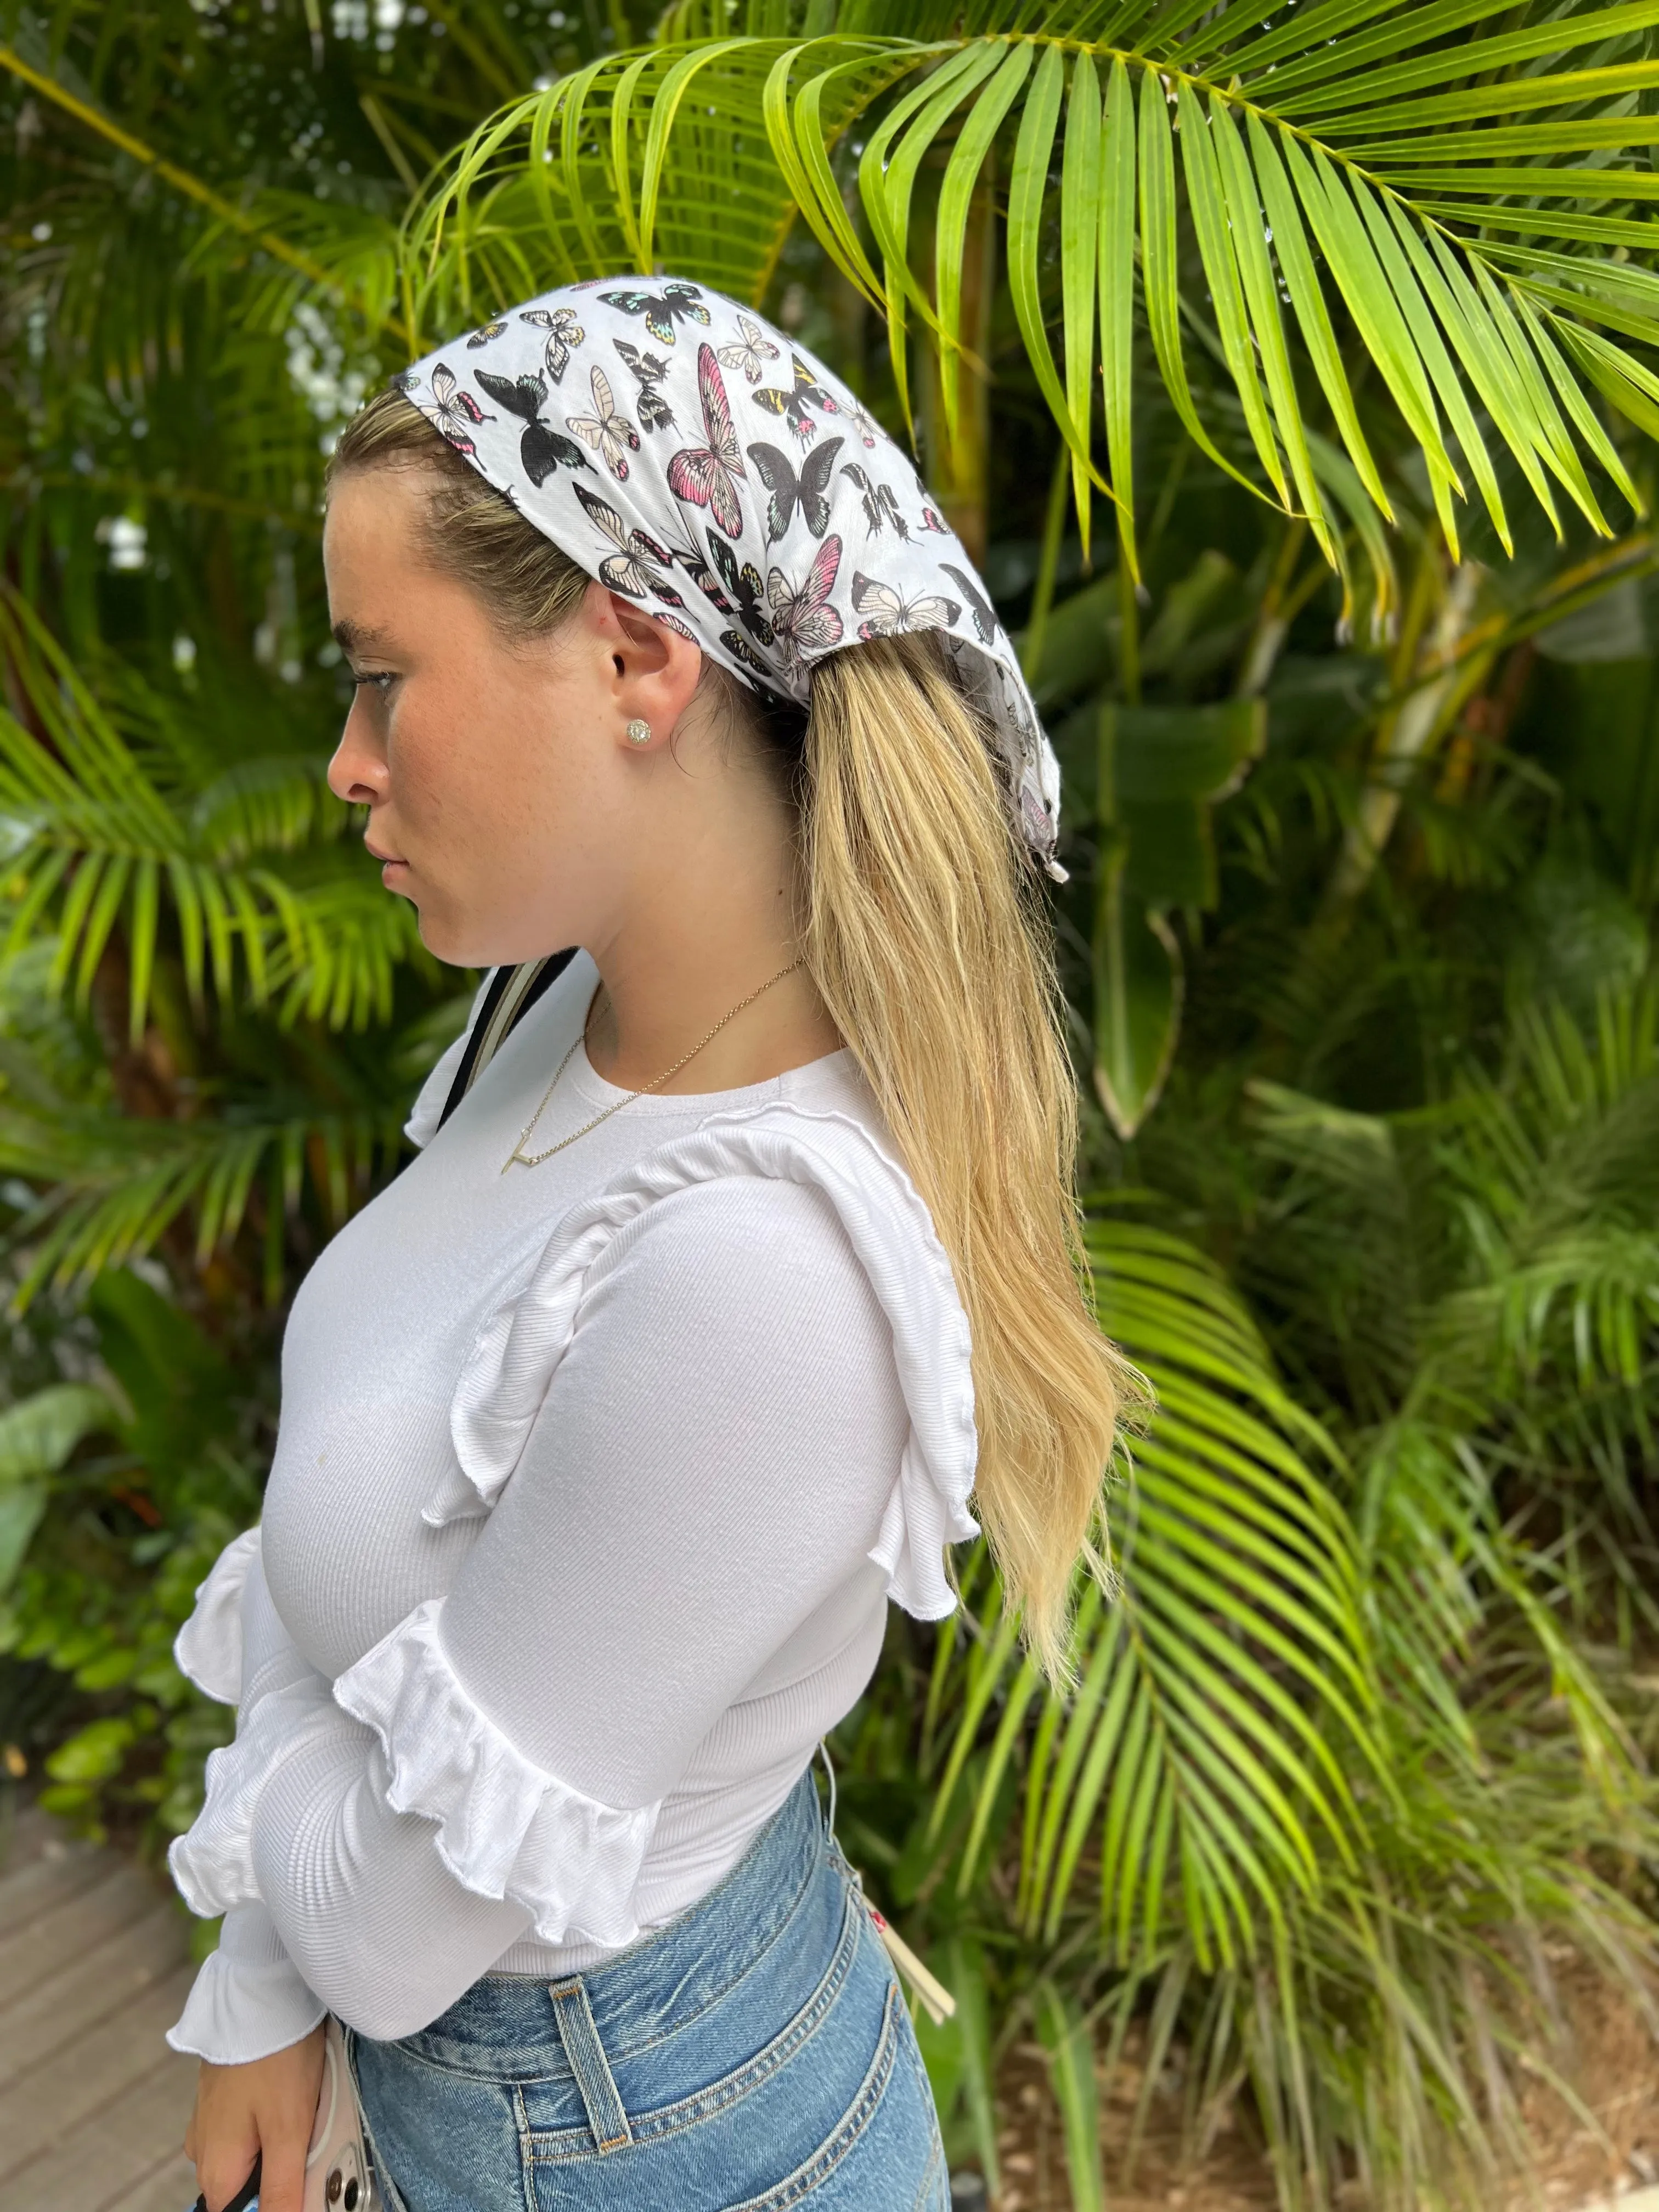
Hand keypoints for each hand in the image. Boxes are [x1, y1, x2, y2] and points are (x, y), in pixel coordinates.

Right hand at [185, 2023, 326, 2211]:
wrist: (262, 1991)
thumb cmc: (276, 2059)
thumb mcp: (288, 2130)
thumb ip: (282, 2189)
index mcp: (216, 2170)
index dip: (275, 2205)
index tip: (300, 2178)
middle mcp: (204, 2152)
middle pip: (246, 2188)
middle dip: (281, 2175)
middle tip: (310, 2139)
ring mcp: (210, 2122)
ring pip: (249, 2156)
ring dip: (279, 2147)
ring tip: (306, 2110)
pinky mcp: (222, 2098)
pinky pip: (247, 2127)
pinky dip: (271, 2121)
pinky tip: (293, 2095)